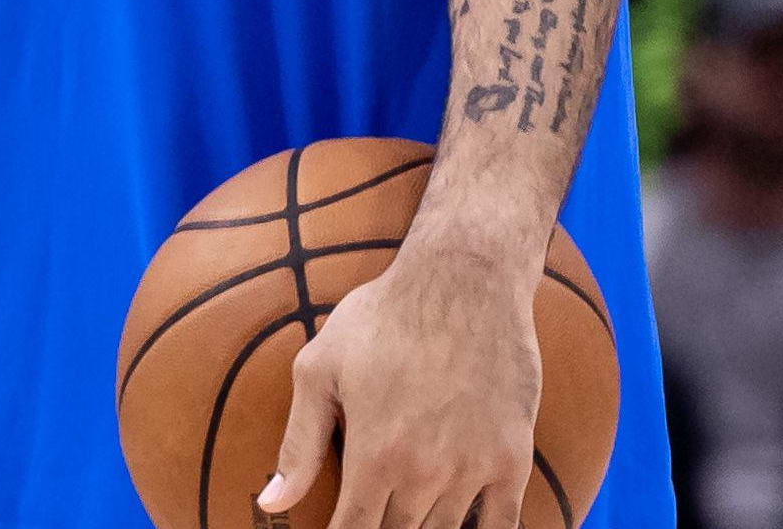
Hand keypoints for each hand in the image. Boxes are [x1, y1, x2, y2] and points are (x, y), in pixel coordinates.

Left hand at [265, 239, 539, 528]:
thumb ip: (298, 443)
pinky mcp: (513, 459)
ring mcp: (474, 470)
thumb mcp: (321, 368)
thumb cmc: (384, 315)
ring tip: (405, 515)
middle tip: (370, 515)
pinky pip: (501, 526)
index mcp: (374, 456)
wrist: (465, 278)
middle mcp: (425, 474)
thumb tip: (270, 501)